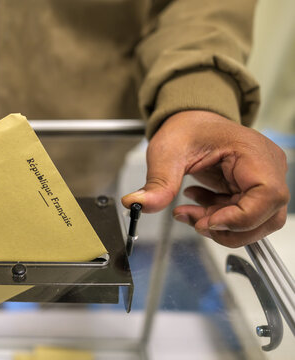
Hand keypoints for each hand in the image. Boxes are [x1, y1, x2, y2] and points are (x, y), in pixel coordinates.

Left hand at [122, 111, 288, 246]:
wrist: (190, 122)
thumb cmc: (186, 129)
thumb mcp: (166, 153)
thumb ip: (157, 183)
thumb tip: (137, 203)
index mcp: (252, 152)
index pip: (267, 196)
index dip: (241, 217)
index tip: (208, 222)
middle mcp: (267, 167)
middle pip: (265, 216)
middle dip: (226, 227)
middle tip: (193, 220)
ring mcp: (262, 180)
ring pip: (255, 223)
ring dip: (220, 226)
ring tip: (188, 212)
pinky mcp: (252, 191)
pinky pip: (242, 217)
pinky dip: (217, 219)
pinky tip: (196, 204)